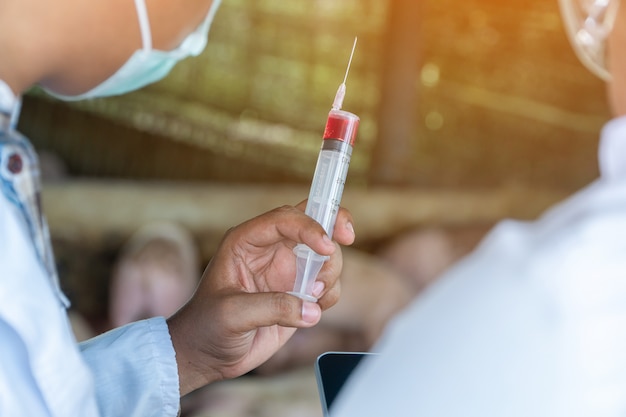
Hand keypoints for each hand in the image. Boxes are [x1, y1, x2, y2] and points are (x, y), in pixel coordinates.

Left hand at [167, 203, 354, 394]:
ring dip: (330, 272)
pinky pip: (328, 285)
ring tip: (313, 296)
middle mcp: (270, 250)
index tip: (326, 245)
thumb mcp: (232, 314)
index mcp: (246, 242)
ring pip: (325, 256)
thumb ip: (272, 308)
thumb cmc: (207, 327)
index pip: (283, 220)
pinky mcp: (299, 293)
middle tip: (347, 237)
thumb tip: (310, 310)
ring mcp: (287, 270)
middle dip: (333, 225)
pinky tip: (311, 311)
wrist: (207, 355)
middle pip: (312, 222)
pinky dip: (330, 295)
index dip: (308, 225)